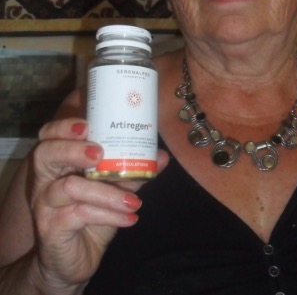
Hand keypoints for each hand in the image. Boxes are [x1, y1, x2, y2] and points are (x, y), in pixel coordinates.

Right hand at [29, 118, 167, 293]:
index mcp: (58, 163)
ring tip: (135, 201)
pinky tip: (129, 219)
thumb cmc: (92, 217)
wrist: (75, 259)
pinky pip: (78, 215)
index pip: (50, 135)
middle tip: (100, 154)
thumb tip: (161, 156)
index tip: (87, 125)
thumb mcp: (113, 191)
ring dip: (106, 192)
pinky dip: (108, 214)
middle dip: (72, 149)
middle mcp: (45, 180)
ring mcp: (45, 204)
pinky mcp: (51, 228)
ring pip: (68, 187)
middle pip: (45, 154)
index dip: (64, 127)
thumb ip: (132, 173)